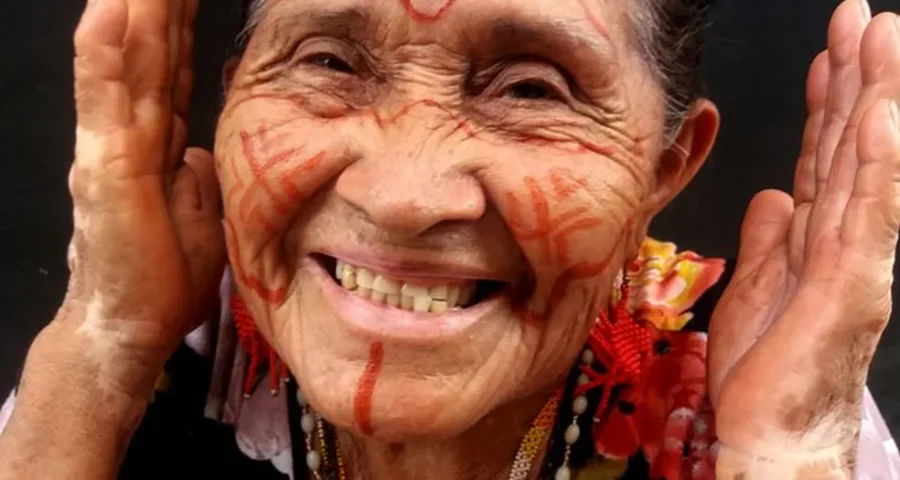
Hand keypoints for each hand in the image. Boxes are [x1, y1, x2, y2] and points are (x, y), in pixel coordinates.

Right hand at [53, 0, 223, 395]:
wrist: (134, 325)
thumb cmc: (163, 275)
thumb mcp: (203, 215)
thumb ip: (198, 175)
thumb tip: (199, 152)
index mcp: (158, 143)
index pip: (171, 71)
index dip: (182, 27)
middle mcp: (130, 133)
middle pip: (152, 55)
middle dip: (162, 5)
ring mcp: (112, 144)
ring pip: (127, 62)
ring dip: (136, 10)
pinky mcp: (105, 165)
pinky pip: (104, 98)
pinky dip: (104, 52)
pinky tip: (110, 10)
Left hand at [708, 0, 898, 468]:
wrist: (773, 430)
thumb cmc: (766, 370)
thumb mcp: (756, 284)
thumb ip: (768, 236)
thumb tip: (774, 194)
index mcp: (819, 238)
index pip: (824, 156)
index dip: (826, 103)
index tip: (829, 53)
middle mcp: (846, 240)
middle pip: (850, 146)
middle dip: (855, 79)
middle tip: (859, 18)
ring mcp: (856, 259)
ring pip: (865, 165)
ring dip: (873, 100)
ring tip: (879, 40)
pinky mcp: (853, 285)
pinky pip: (867, 214)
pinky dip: (875, 164)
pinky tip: (881, 118)